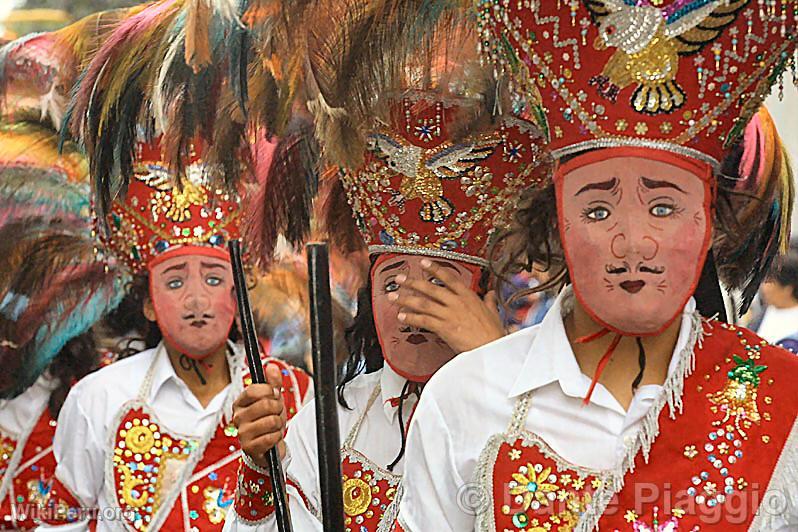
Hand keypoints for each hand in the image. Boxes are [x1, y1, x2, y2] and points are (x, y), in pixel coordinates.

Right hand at [233, 363, 286, 466]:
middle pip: (266, 404)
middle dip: (278, 409)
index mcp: (240, 402)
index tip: (275, 395)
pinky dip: (277, 437)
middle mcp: (238, 417)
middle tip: (276, 414)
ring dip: (279, 424)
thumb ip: (273, 383)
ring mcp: (242, 433)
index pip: (255, 390)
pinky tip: (272, 438)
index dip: (270, 391)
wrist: (269, 445)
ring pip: (271, 421)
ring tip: (274, 427)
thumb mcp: (273, 399)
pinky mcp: (249, 448)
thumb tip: (271, 366)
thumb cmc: (268, 419)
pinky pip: (271, 437)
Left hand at [390, 258, 504, 352]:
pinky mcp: (444, 328)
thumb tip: (491, 294)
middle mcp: (456, 302)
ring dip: (406, 299)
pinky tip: (402, 316)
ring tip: (393, 297)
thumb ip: (489, 302)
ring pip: (423, 303)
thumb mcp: (493, 313)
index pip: (448, 277)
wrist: (491, 349)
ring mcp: (449, 314)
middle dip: (412, 282)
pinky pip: (423, 320)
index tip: (423, 262)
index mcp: (468, 296)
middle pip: (430, 288)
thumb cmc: (493, 334)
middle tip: (399, 279)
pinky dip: (411, 318)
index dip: (434, 268)